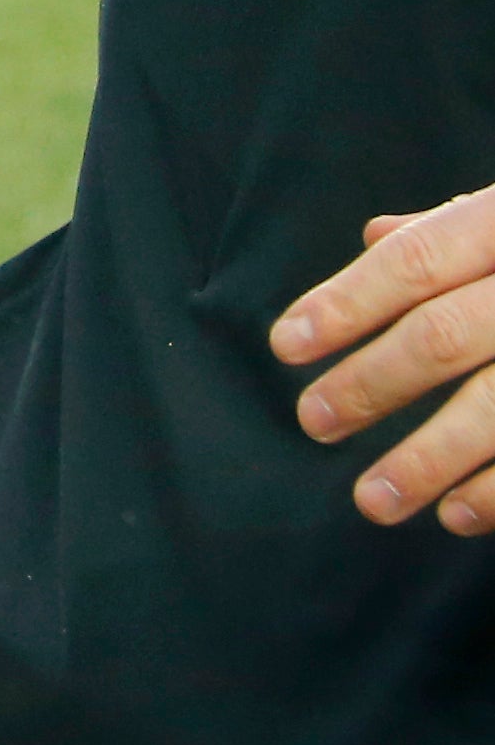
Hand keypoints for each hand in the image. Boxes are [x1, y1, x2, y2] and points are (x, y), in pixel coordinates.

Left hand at [273, 190, 494, 530]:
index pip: (418, 262)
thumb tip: (375, 237)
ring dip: (429, 460)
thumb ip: (457, 229)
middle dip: (372, 384)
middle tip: (313, 422)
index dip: (347, 303)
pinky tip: (459, 516)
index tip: (286, 346)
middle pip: (445, 335)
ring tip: (372, 501)